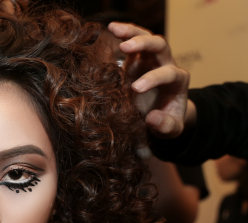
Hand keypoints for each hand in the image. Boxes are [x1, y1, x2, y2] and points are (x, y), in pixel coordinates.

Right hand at [109, 23, 189, 138]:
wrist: (164, 114)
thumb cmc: (167, 121)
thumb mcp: (171, 129)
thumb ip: (166, 125)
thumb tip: (151, 118)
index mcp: (177, 81)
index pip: (168, 73)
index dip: (153, 78)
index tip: (135, 89)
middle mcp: (166, 64)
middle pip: (160, 46)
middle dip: (144, 44)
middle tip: (125, 48)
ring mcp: (151, 59)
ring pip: (147, 37)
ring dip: (131, 32)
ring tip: (114, 28)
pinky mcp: (138, 59)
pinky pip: (133, 41)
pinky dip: (124, 33)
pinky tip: (111, 28)